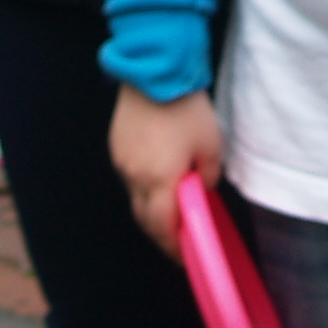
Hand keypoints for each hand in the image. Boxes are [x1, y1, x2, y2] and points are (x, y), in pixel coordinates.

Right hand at [109, 85, 223, 256]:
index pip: (162, 227)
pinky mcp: (116, 146)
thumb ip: (207, 176)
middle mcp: (134, 176)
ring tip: (170, 205)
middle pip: (144, 218)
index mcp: (159, 180)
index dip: (173, 246)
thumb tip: (199, 187)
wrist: (155, 72)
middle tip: (177, 238)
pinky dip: (143, 185)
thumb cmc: (187, 109)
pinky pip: (129, 176)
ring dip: (151, 207)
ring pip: (134, 197)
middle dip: (160, 233)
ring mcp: (121, 161)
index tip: (184, 256)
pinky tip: (158, 176)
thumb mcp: (211, 145)